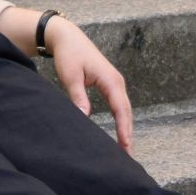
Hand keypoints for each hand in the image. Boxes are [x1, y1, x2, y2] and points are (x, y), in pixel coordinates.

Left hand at [45, 17, 133, 154]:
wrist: (68, 38)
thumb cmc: (69, 55)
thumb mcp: (71, 76)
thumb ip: (78, 96)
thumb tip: (84, 117)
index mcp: (110, 80)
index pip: (120, 109)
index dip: (124, 129)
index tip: (126, 146)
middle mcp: (117, 82)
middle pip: (126, 112)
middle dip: (128, 134)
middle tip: (128, 156)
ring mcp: (115, 84)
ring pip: (124, 110)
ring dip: (125, 129)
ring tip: (125, 151)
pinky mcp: (109, 86)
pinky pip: (119, 107)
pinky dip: (121, 121)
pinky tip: (119, 134)